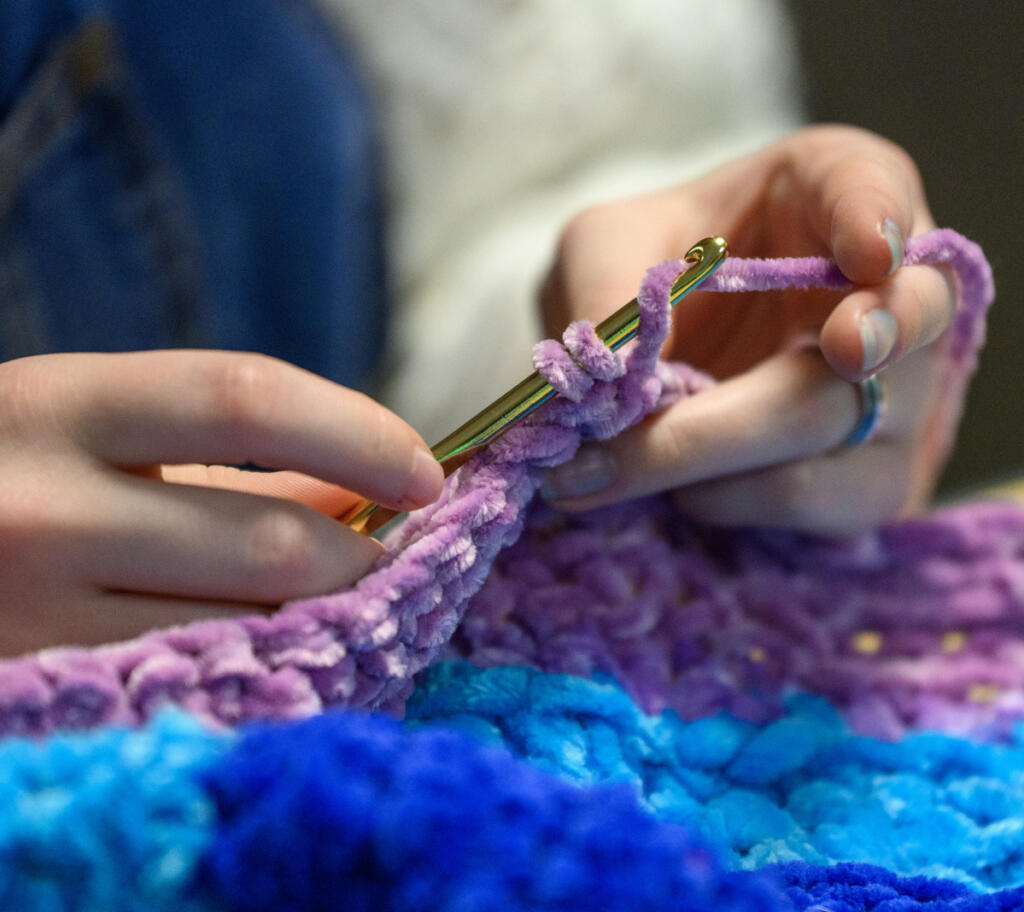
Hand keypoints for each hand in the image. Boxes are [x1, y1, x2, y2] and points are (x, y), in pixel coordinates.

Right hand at [0, 350, 442, 654]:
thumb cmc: (9, 475)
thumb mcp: (95, 434)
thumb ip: (232, 458)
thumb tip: (367, 485)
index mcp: (57, 407)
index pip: (244, 399)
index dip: (358, 433)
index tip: (426, 470)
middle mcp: (40, 510)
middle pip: (268, 543)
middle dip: (360, 558)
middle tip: (394, 555)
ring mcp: (34, 618)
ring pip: (244, 633)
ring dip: (323, 620)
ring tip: (343, 598)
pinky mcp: (45, 691)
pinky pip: (196, 688)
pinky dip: (264, 665)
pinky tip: (282, 643)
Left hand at [539, 126, 955, 534]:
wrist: (675, 339)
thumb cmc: (653, 267)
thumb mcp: (607, 244)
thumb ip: (605, 281)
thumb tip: (607, 373)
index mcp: (835, 192)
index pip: (874, 186)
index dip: (872, 216)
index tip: (867, 250)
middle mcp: (899, 290)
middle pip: (871, 342)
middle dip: (746, 399)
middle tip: (651, 421)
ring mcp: (904, 395)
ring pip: (840, 438)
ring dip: (712, 462)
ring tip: (608, 469)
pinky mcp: (877, 477)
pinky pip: (823, 505)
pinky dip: (732, 502)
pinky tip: (674, 489)